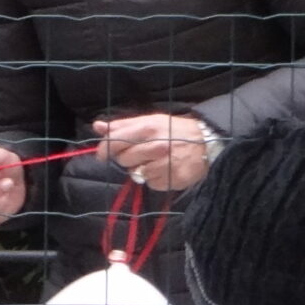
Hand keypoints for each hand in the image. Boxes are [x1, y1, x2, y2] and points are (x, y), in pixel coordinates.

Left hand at [95, 113, 211, 191]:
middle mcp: (155, 146)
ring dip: (141, 169)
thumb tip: (97, 126)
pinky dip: (154, 178)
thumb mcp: (150, 121)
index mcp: (147, 128)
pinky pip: (151, 184)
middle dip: (127, 158)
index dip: (105, 149)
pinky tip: (164, 169)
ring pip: (136, 174)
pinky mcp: (171, 180)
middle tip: (140, 153)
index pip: (114, 142)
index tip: (103, 154)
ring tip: (154, 161)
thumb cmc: (174, 130)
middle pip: (124, 160)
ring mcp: (164, 164)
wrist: (207, 142)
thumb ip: (122, 125)